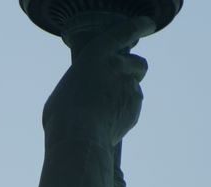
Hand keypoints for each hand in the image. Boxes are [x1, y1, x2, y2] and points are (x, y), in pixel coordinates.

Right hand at [42, 17, 155, 146]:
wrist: (80, 137)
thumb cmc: (62, 115)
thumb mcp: (65, 88)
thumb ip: (82, 82)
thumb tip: (88, 92)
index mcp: (96, 54)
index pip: (123, 32)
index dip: (138, 26)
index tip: (148, 24)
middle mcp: (118, 66)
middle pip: (138, 63)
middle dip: (132, 70)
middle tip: (119, 82)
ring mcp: (130, 86)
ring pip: (135, 87)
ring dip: (126, 94)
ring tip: (105, 110)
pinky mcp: (135, 107)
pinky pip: (133, 106)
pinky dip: (124, 112)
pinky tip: (108, 122)